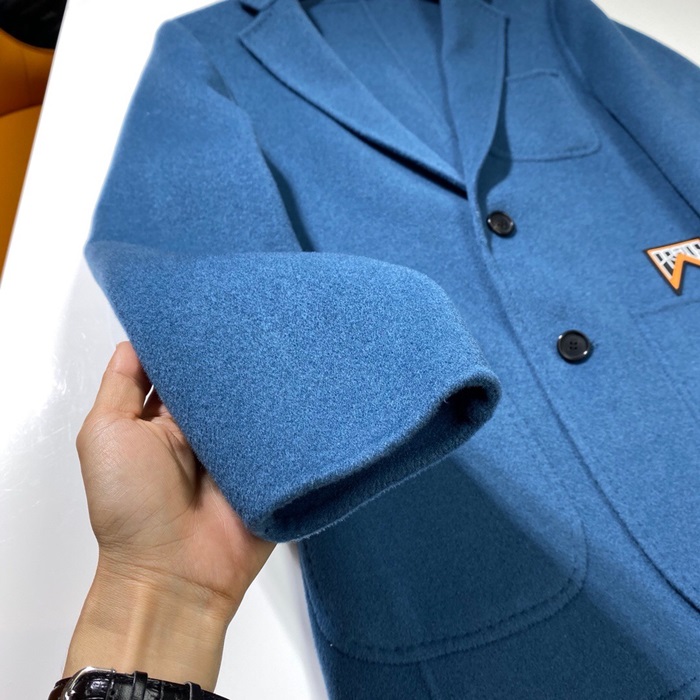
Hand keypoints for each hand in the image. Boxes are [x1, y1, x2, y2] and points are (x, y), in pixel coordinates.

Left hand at [64, 342, 274, 688]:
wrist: (176, 575)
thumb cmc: (130, 507)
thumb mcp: (106, 434)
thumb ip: (121, 385)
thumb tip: (138, 339)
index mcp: (163, 419)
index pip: (181, 368)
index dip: (191, 340)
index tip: (210, 307)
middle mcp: (203, 429)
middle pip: (222, 381)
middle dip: (234, 356)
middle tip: (256, 318)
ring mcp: (238, 449)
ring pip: (256, 403)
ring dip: (265, 384)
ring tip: (284, 343)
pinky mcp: (270, 469)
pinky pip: (284, 434)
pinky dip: (291, 416)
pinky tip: (304, 386)